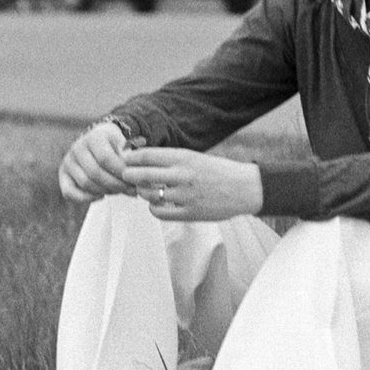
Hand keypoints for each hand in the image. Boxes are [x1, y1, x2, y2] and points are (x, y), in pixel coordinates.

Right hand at [58, 121, 137, 202]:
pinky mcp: (63, 174)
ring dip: (105, 191)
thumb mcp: (124, 142)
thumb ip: (128, 153)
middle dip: (115, 185)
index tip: (133, 180)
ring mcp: (68, 161)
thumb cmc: (115, 144)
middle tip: (130, 190)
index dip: (120, 172)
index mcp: (94, 137)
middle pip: (95, 173)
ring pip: (85, 183)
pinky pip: (69, 192)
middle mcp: (77, 147)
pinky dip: (86, 198)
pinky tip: (101, 196)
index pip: (105, 158)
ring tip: (119, 191)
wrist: (100, 141)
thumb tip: (129, 164)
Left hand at [122, 147, 263, 220]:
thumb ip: (172, 159)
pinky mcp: (189, 213)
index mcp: (184, 158)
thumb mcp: (195, 157)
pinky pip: (160, 213)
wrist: (244, 189)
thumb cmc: (219, 171)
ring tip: (144, 190)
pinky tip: (155, 204)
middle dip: (129, 175)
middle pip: (142, 175)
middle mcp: (182, 175)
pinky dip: (153, 208)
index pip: (148, 156)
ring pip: (149, 194)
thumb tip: (144, 159)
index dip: (131, 158)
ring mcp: (185, 196)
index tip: (124, 159)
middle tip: (126, 176)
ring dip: (142, 192)